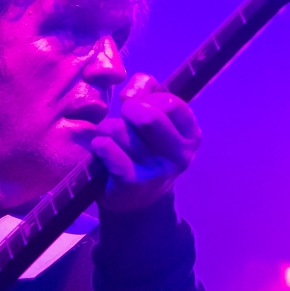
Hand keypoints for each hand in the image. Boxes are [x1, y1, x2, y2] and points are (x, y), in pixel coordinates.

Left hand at [87, 73, 201, 211]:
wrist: (137, 200)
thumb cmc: (146, 148)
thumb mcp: (157, 118)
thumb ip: (148, 90)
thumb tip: (129, 95)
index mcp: (191, 136)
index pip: (170, 103)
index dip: (148, 97)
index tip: (139, 103)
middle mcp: (179, 156)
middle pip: (147, 117)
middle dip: (129, 111)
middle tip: (125, 118)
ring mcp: (156, 171)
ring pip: (120, 130)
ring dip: (108, 129)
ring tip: (112, 140)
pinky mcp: (131, 182)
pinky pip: (107, 149)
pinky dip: (99, 144)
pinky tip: (100, 148)